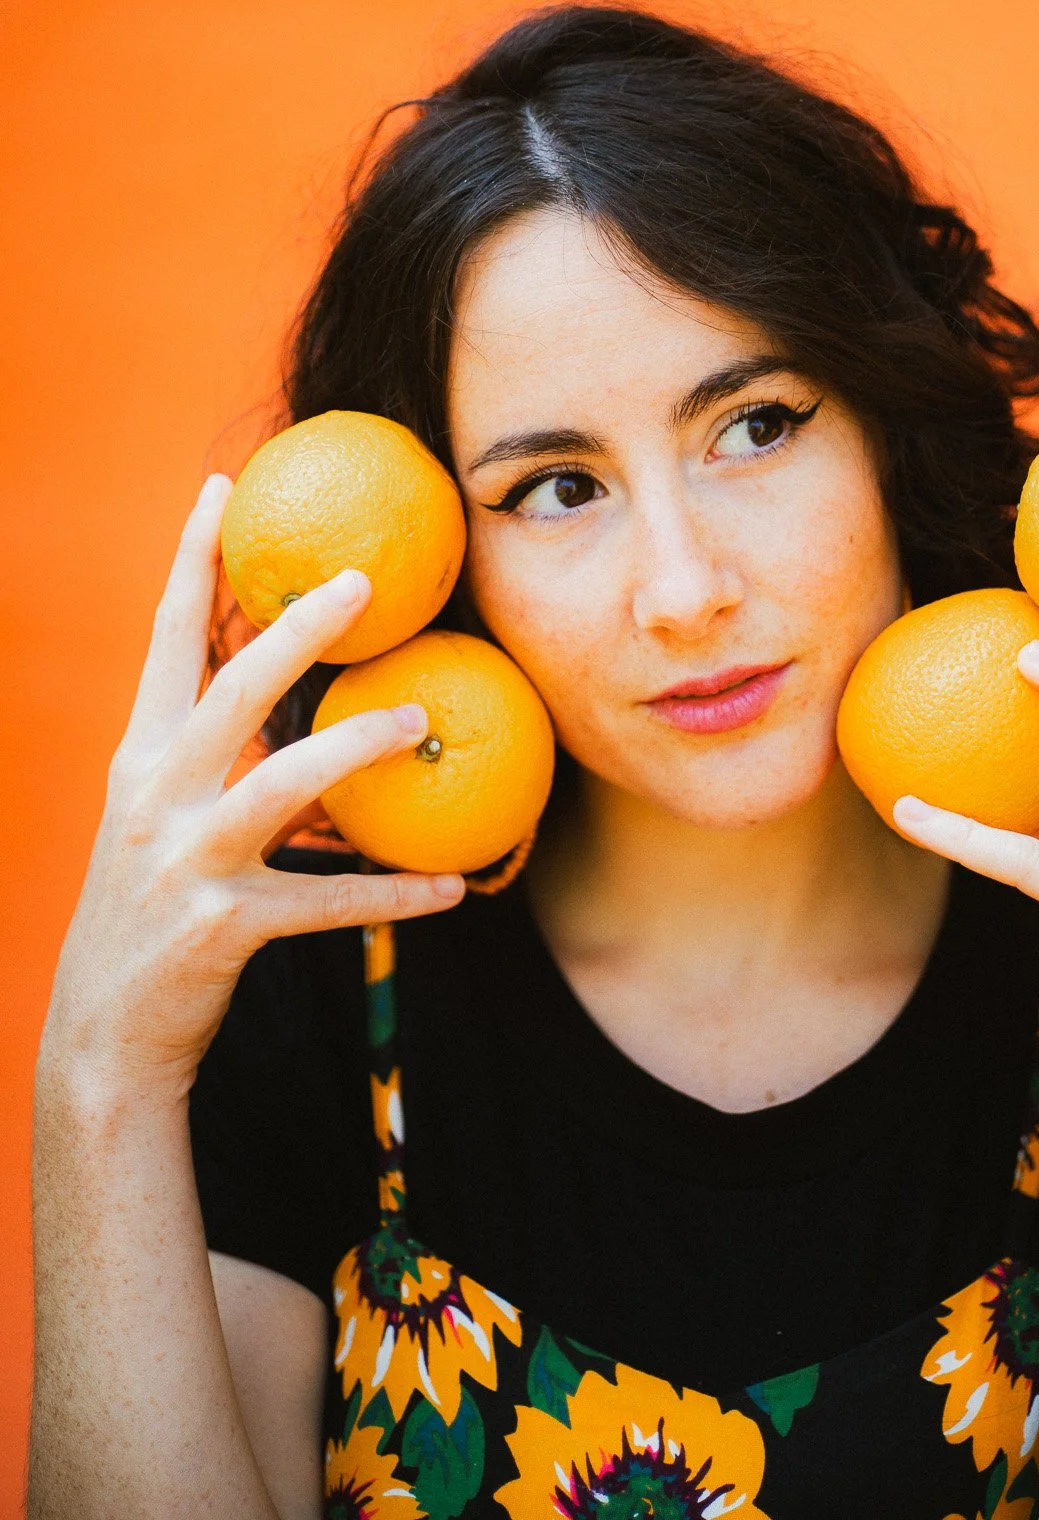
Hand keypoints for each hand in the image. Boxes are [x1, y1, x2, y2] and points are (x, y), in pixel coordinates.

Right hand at [40, 475, 464, 1105]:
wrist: (102, 1031)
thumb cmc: (152, 905)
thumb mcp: (164, 815)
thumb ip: (214, 747)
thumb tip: (290, 672)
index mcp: (139, 756)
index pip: (166, 639)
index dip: (190, 560)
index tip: (224, 490)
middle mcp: (155, 796)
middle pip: (230, 689)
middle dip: (295, 629)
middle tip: (363, 581)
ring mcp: (186, 862)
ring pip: (281, 785)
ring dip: (358, 748)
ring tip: (422, 720)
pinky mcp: (223, 928)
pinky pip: (328, 902)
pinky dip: (393, 894)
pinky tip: (454, 886)